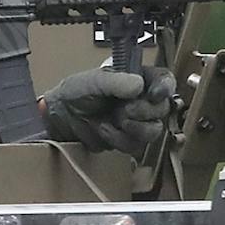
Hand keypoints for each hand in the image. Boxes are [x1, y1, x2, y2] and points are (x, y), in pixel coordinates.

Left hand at [41, 66, 175, 156]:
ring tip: (113, 120)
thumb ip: (116, 82)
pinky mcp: (127, 140)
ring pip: (153, 131)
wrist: (60, 117)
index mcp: (138, 79)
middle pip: (162, 109)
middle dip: (144, 111)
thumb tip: (139, 85)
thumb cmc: (76, 92)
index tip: (154, 94)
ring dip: (133, 128)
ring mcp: (136, 122)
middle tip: (125, 109)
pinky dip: (118, 139)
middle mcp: (141, 100)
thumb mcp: (94, 81)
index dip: (165, 88)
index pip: (163, 81)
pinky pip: (135, 146)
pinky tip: (104, 129)